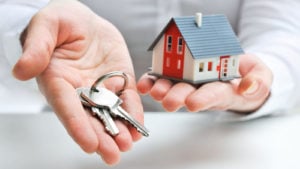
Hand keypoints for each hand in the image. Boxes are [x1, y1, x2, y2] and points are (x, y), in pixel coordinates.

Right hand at [13, 0, 142, 164]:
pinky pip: (127, 99)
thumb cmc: (62, 21)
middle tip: (112, 154)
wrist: (84, 20)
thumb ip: (37, 47)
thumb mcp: (46, 26)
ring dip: (119, 130)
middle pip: (90, 117)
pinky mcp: (119, 81)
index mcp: (58, 80)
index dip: (77, 125)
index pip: (67, 106)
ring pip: (109, 113)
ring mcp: (101, 87)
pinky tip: (138, 128)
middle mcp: (80, 90)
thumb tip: (22, 70)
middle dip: (101, 137)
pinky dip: (133, 113)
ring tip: (128, 145)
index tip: (88, 143)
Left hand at [137, 54, 271, 112]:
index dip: (204, 99)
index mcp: (223, 90)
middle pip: (189, 95)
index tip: (194, 103)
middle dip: (178, 98)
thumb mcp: (261, 75)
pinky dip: (152, 81)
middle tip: (169, 101)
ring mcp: (189, 82)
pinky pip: (163, 78)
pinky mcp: (178, 74)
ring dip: (162, 90)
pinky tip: (145, 84)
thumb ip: (258, 80)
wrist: (235, 71)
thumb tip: (247, 87)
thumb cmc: (246, 74)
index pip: (214, 95)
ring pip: (174, 88)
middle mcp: (203, 89)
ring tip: (154, 91)